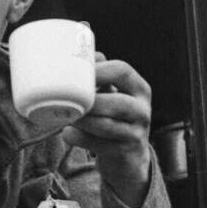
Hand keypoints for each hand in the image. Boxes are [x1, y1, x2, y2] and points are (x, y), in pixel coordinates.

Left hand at [62, 55, 152, 206]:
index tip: (74, 70)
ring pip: (106, 125)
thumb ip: (100, 73)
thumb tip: (87, 50)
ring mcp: (136, 133)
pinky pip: (98, 145)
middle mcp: (142, 110)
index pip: (122, 71)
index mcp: (139, 88)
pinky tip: (68, 132)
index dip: (98, 70)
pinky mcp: (124, 152)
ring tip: (64, 116)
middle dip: (89, 101)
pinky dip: (79, 138)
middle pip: (117, 101)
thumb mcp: (113, 92)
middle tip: (66, 99)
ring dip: (81, 120)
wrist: (128, 156)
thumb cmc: (114, 117)